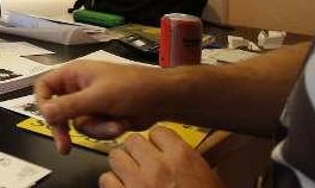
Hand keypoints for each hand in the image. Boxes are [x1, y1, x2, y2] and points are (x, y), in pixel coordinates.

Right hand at [35, 61, 171, 154]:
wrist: (162, 99)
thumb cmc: (133, 87)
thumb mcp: (98, 96)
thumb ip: (69, 105)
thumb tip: (45, 112)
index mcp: (74, 74)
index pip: (44, 86)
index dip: (42, 102)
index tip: (49, 119)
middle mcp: (78, 88)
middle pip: (57, 111)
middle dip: (65, 128)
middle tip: (64, 146)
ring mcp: (90, 104)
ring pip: (77, 125)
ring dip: (96, 129)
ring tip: (115, 124)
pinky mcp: (101, 117)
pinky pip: (93, 130)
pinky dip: (106, 131)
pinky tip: (121, 124)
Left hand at [99, 127, 222, 187]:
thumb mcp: (208, 181)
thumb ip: (188, 163)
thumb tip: (175, 153)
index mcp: (183, 159)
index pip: (158, 132)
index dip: (157, 143)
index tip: (158, 150)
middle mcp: (158, 167)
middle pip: (133, 141)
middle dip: (136, 153)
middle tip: (142, 165)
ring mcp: (138, 183)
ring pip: (115, 156)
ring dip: (121, 166)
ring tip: (131, 177)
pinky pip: (106, 179)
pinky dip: (112, 185)